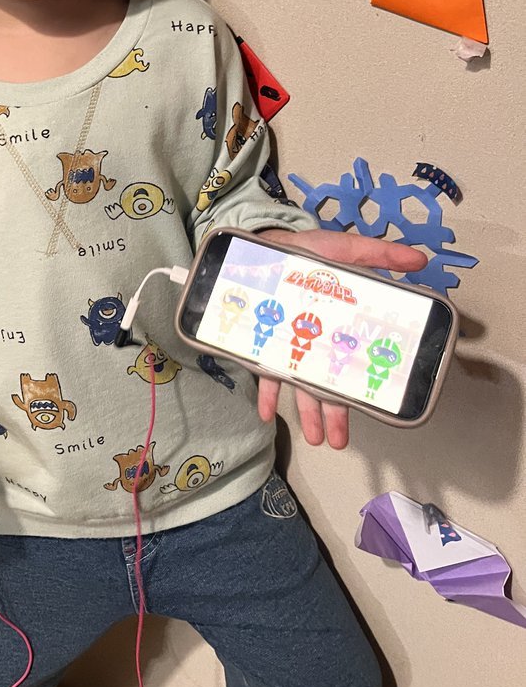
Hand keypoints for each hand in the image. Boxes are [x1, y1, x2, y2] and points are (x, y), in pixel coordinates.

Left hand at [256, 228, 427, 449]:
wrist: (267, 245)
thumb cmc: (308, 252)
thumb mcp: (346, 249)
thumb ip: (380, 254)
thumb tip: (420, 260)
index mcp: (341, 326)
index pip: (358, 359)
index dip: (367, 383)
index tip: (378, 406)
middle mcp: (319, 341)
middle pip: (330, 381)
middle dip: (335, 414)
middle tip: (339, 441)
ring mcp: (292, 343)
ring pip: (302, 383)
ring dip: (307, 412)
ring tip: (315, 438)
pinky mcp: (265, 342)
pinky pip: (265, 371)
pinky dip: (267, 393)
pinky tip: (267, 413)